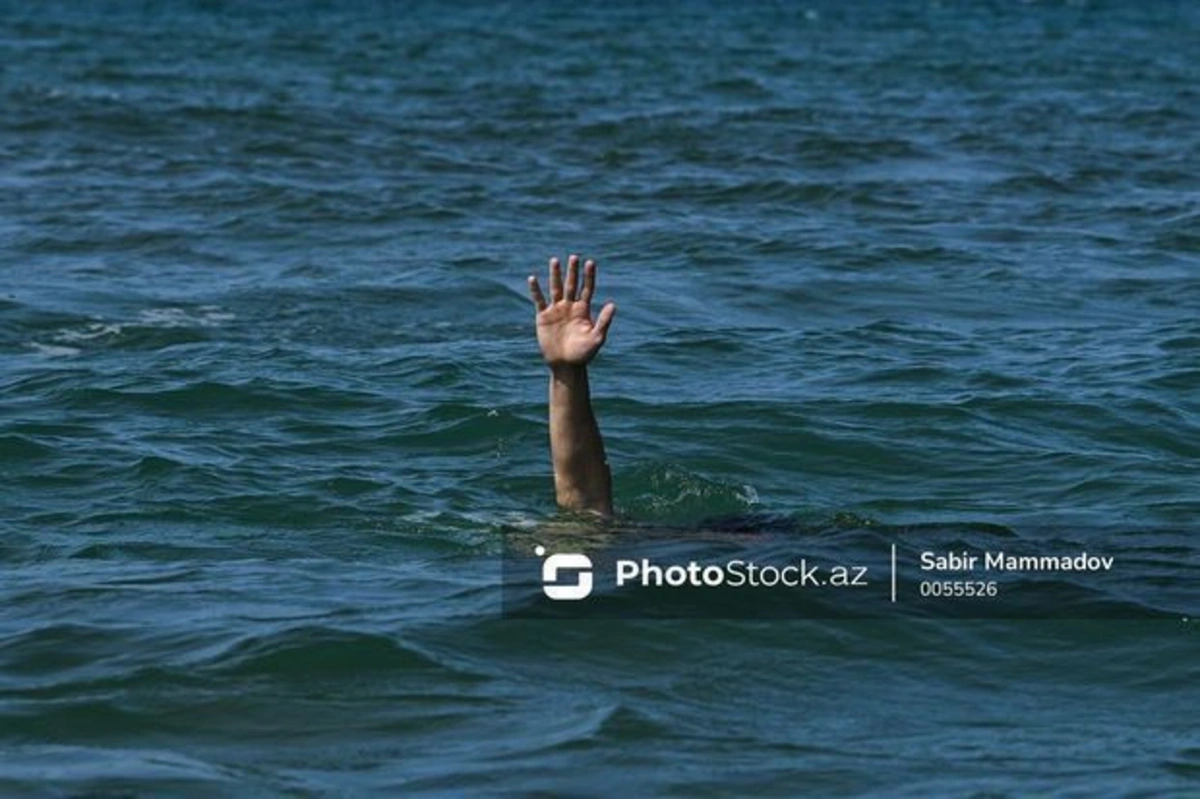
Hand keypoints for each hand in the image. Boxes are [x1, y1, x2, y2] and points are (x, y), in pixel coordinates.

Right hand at [528, 254, 616, 368]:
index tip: (590, 262)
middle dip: (572, 271)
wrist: (566, 365)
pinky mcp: (543, 317)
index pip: (587, 289)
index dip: (588, 276)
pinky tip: (533, 278)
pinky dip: (536, 290)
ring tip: (555, 260)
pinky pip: (539, 300)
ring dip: (555, 275)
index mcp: (583, 310)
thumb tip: (613, 304)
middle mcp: (570, 307)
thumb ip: (604, 321)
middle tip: (574, 257)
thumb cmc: (584, 354)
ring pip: (555, 288)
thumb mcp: (596, 338)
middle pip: (571, 285)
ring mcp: (556, 310)